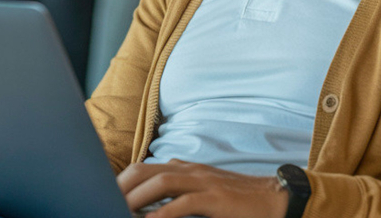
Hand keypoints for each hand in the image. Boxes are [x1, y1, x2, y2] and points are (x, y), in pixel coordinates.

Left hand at [117, 160, 286, 217]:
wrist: (275, 198)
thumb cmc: (237, 200)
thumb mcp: (204, 192)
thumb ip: (179, 194)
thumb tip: (150, 208)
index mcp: (185, 168)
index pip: (145, 167)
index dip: (123, 180)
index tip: (107, 194)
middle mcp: (190, 170)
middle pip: (146, 170)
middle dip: (122, 186)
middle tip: (105, 202)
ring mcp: (203, 182)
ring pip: (161, 182)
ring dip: (137, 198)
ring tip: (120, 211)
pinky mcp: (216, 198)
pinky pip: (185, 203)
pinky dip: (164, 213)